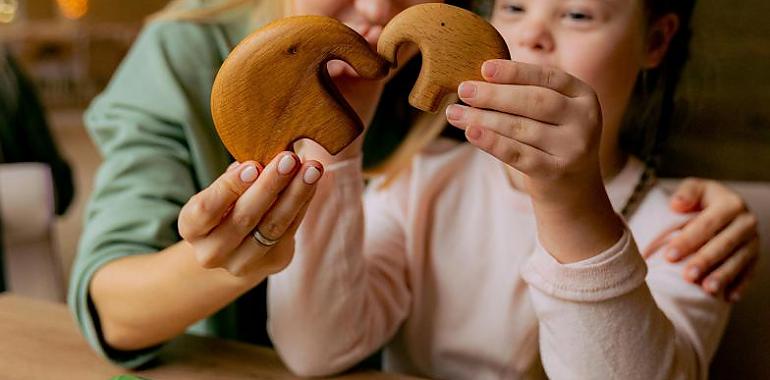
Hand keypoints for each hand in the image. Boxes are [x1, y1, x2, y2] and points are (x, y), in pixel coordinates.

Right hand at [178, 152, 322, 276]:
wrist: (232, 250)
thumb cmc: (224, 208)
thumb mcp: (218, 193)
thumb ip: (235, 178)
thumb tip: (263, 158)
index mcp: (191, 228)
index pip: (206, 209)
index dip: (230, 187)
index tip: (253, 165)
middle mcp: (212, 252)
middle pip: (244, 218)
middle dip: (270, 185)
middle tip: (289, 159)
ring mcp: (242, 263)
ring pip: (273, 226)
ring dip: (296, 194)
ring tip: (312, 169)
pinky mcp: (272, 263)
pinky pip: (290, 230)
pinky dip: (303, 203)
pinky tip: (312, 182)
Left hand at [447, 59, 623, 262]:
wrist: (573, 190)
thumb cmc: (551, 140)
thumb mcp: (551, 114)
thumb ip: (526, 94)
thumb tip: (479, 78)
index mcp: (583, 95)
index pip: (547, 77)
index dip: (515, 72)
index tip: (484, 68)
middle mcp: (584, 119)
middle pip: (535, 101)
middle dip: (495, 95)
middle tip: (463, 90)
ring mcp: (574, 147)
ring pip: (522, 128)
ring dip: (484, 119)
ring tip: (455, 113)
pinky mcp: (557, 171)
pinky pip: (519, 154)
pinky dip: (493, 143)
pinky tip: (471, 133)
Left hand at [646, 178, 759, 301]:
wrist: (725, 207)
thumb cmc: (702, 200)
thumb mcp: (695, 189)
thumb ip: (686, 193)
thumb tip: (676, 205)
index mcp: (731, 203)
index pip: (707, 224)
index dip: (688, 240)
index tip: (669, 255)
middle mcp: (746, 222)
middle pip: (724, 244)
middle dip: (705, 261)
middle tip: (687, 276)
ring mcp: (753, 242)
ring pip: (739, 261)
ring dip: (723, 276)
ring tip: (707, 289)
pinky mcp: (756, 258)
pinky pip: (749, 273)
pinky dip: (740, 286)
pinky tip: (728, 298)